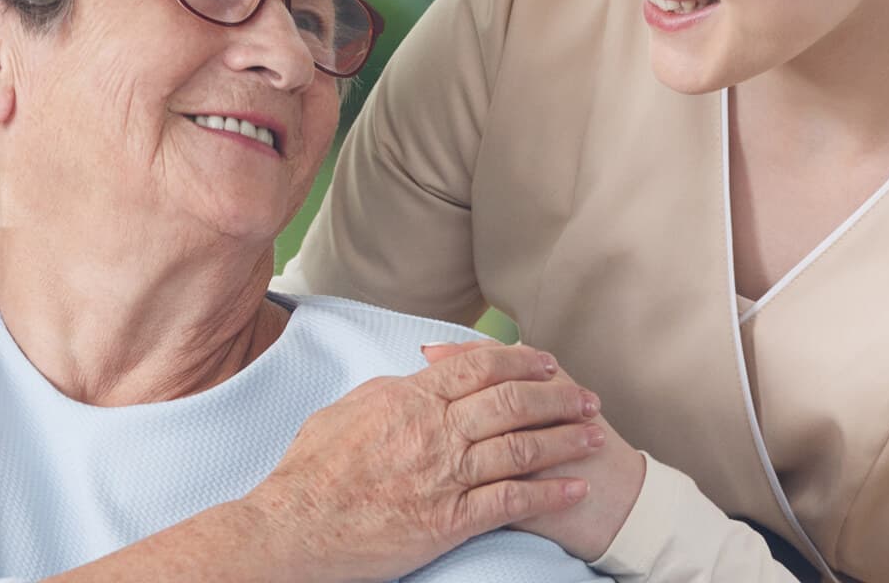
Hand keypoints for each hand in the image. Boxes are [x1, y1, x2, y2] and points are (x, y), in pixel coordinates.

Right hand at [244, 342, 605, 582]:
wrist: (294, 526)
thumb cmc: (310, 471)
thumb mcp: (346, 410)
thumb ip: (391, 390)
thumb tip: (420, 376)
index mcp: (410, 398)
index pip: (479, 366)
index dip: (521, 361)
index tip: (547, 362)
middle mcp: (434, 431)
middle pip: (513, 402)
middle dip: (558, 397)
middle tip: (586, 398)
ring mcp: (445, 476)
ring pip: (522, 448)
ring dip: (565, 440)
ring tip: (594, 436)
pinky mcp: (449, 521)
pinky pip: (512, 501)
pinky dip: (550, 493)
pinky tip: (574, 487)